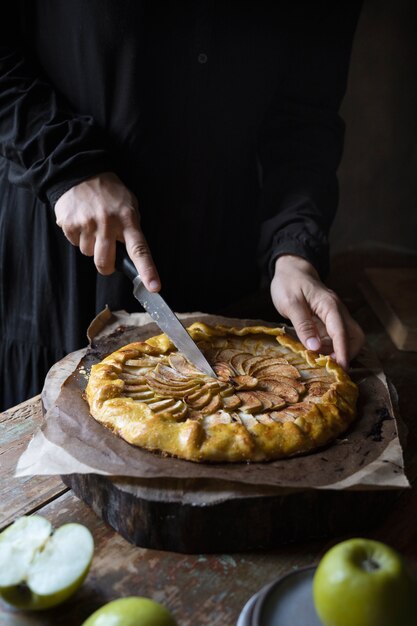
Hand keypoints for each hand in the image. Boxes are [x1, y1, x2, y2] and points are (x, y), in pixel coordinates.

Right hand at [54, 172, 159, 290]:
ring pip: (88, 254)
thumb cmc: (110, 193)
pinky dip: (78, 236)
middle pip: (105, 263)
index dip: (147, 270)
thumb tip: (134, 256)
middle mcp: (107, 223)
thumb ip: (132, 229)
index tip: (153, 287)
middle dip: (105, 266)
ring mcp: (87, 224)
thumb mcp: (129, 206)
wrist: (80, 172)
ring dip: (91, 246)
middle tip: (106, 254)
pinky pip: (75, 243)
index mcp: (128, 220)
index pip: (140, 250)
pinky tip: (81, 221)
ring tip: (93, 225)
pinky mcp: (69, 224)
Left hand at [271, 255, 363, 368]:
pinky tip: (317, 354)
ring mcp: (335, 317)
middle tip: (328, 367)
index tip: (341, 369)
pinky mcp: (329, 321)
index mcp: (330, 306)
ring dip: (338, 352)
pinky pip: (336, 338)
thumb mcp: (291, 303)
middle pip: (355, 336)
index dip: (343, 352)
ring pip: (348, 338)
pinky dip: (330, 348)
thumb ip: (303, 325)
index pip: (342, 332)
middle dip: (347, 353)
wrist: (292, 270)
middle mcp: (338, 311)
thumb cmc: (289, 284)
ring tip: (320, 361)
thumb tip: (315, 347)